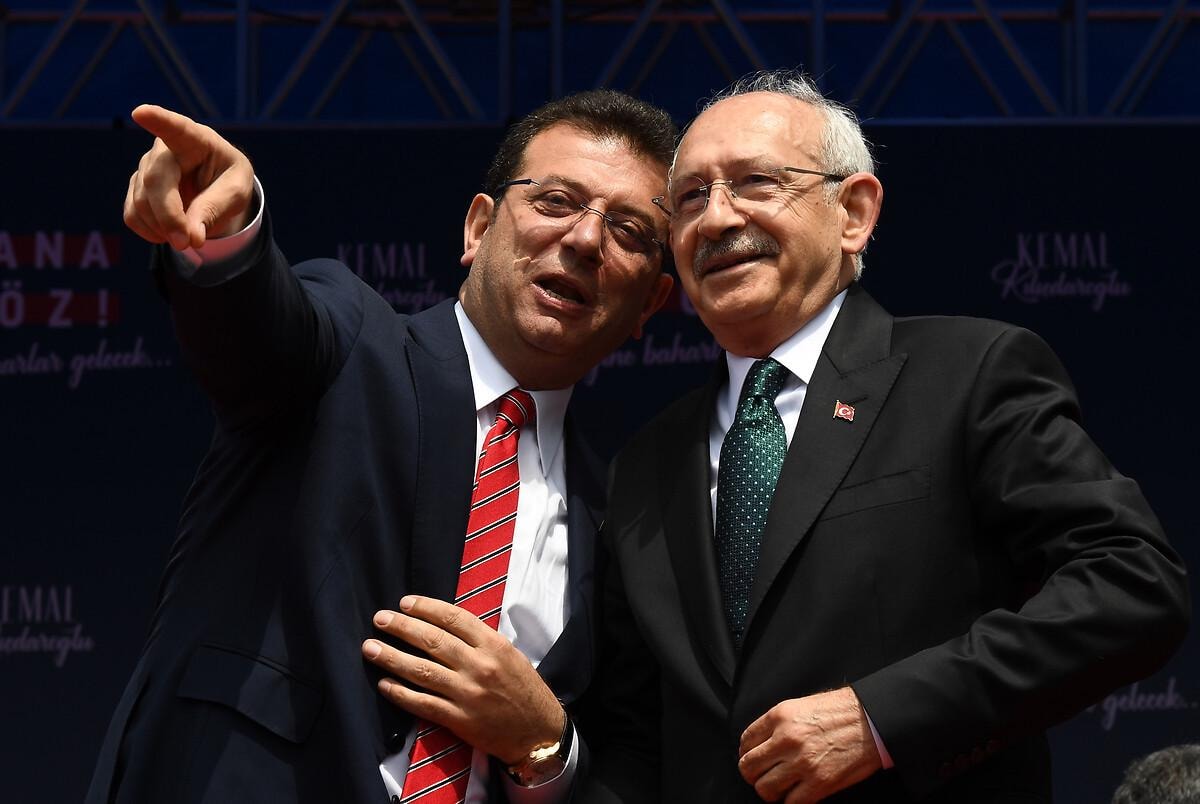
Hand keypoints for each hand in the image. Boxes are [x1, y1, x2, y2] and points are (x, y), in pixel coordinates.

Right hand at [123, 104, 254, 249]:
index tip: (141, 113)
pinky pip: (132, 216)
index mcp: (195, 140)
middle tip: (188, 243)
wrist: (216, 188)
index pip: (175, 128)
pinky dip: (152, 233)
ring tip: (189, 235)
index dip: (157, 120)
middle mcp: (163, 149)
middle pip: (154, 182)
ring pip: (141, 203)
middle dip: (169, 217)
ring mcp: (145, 168)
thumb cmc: (229, 181)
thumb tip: (191, 238)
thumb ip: (215, 209)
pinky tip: (170, 233)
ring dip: (164, 229)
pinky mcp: (135, 188)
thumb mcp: (236, 192)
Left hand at [362, 595, 564, 764]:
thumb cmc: (524, 689)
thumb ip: (479, 640)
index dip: (425, 607)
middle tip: (380, 619)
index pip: (453, 618)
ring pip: (422, 670)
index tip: (404, 603)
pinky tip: (384, 683)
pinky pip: (423, 703)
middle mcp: (479, 666)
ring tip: (370, 648)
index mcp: (494, 645)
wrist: (538, 732)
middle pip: (432, 640)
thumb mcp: (509, 654)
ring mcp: (467, 694)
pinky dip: (400, 693)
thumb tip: (442, 624)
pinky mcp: (459, 719)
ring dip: (392, 658)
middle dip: (402, 628)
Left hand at [738, 687, 881, 802]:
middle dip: (752, 774)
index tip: (752, 758)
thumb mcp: (802, 706)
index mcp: (780, 716)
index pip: (746, 741)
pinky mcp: (819, 783)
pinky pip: (791, 803)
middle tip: (762, 776)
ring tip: (779, 788)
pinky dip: (790, 802)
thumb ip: (778, 723)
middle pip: (748, 767)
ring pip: (765, 788)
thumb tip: (761, 743)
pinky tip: (796, 795)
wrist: (871, 720)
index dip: (746, 753)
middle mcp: (787, 739)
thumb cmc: (840, 711)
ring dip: (769, 791)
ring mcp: (802, 762)